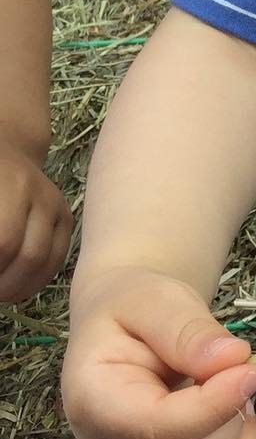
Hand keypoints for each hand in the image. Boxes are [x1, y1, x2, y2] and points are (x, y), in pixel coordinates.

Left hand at [0, 130, 73, 302]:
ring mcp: (57, 206)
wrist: (5, 146)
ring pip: (45, 261)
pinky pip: (58, 259)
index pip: (5, 243)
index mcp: (11, 187)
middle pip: (29, 256)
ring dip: (17, 287)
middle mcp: (41, 195)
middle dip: (4, 283)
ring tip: (0, 291)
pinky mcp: (66, 218)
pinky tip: (14, 287)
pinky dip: (35, 281)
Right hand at [62, 265, 255, 438]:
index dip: (214, 406)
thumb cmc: (139, 308)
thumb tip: (232, 359)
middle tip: (243, 378)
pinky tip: (246, 434)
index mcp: (96, 402)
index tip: (250, 370)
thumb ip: (188, 329)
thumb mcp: (156, 299)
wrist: (130, 323)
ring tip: (242, 406)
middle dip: (233, 426)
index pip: (157, 429)